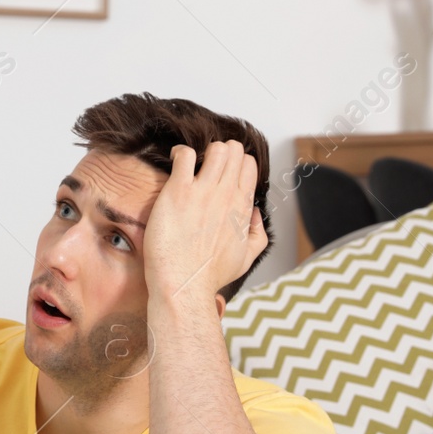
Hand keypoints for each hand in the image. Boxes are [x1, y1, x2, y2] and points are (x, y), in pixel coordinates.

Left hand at [142, 142, 266, 305]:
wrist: (184, 285)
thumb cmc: (210, 276)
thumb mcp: (247, 258)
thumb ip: (257, 234)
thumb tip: (254, 213)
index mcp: (242, 207)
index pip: (249, 165)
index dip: (236, 162)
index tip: (221, 171)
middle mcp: (227, 195)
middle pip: (234, 151)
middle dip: (221, 151)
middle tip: (205, 165)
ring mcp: (204, 191)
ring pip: (216, 148)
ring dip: (204, 150)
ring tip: (192, 163)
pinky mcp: (178, 192)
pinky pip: (185, 155)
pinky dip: (180, 152)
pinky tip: (174, 160)